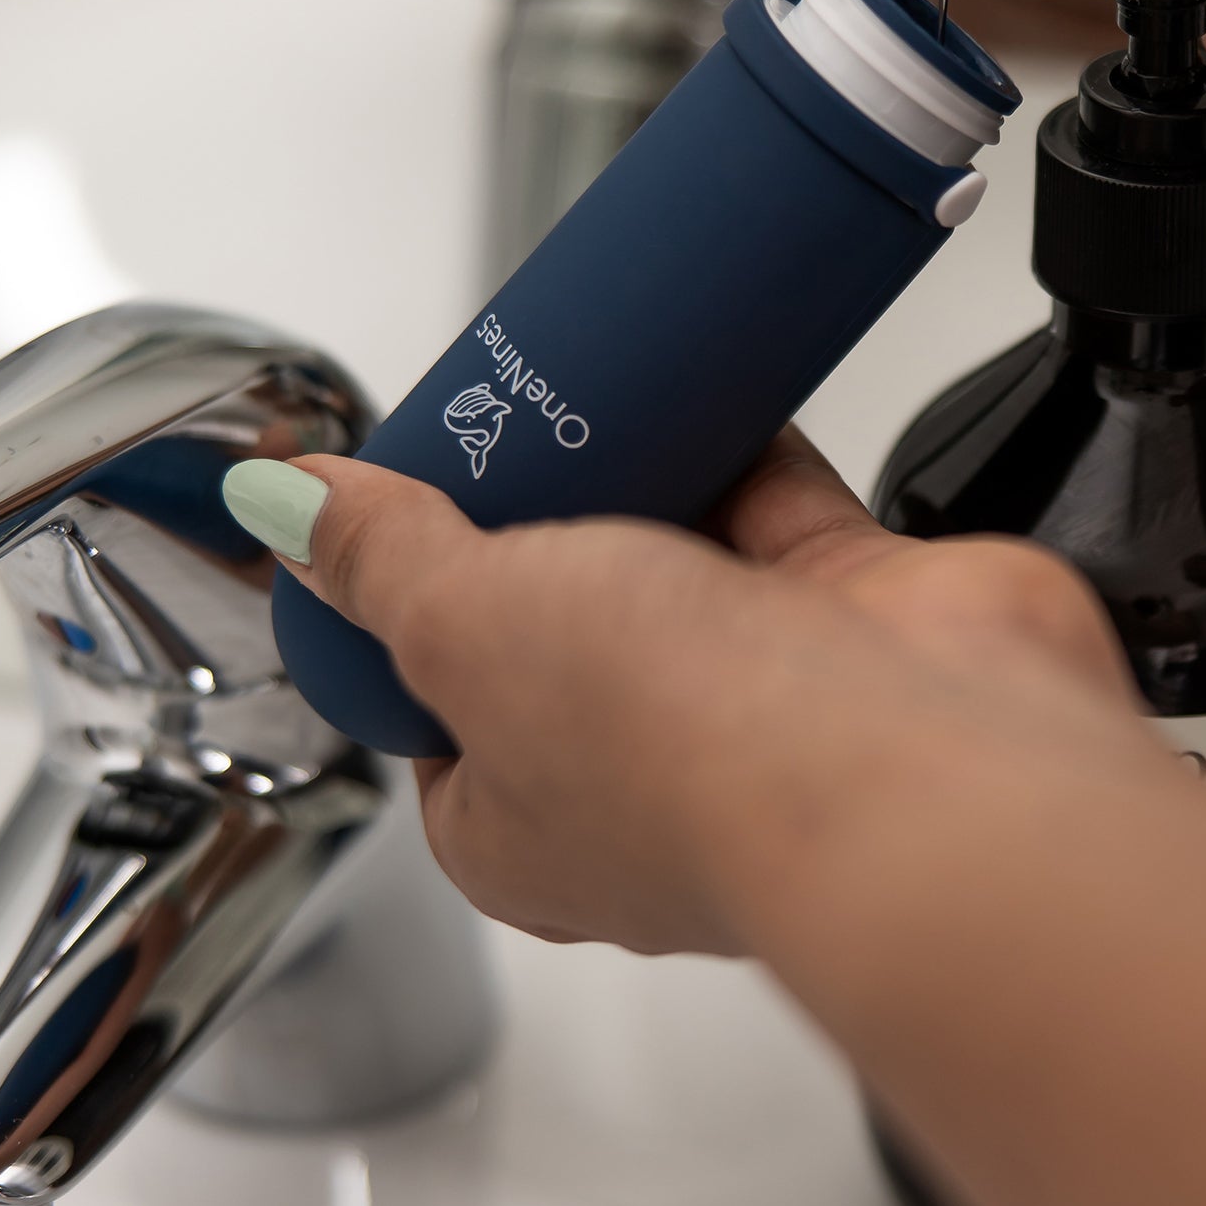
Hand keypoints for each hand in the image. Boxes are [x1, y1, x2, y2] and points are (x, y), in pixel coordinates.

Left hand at [261, 433, 1153, 953]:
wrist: (915, 756)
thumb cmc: (694, 756)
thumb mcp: (467, 625)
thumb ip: (382, 558)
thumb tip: (290, 511)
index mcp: (522, 825)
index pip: (437, 715)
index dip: (412, 611)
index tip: (399, 513)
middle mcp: (649, 768)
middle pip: (565, 618)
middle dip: (540, 525)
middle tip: (503, 430)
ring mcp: (765, 694)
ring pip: (681, 558)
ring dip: (645, 480)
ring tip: (592, 388)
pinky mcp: (855, 616)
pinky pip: (786, 506)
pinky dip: (750, 444)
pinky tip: (712, 380)